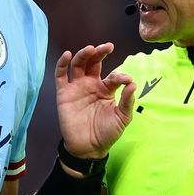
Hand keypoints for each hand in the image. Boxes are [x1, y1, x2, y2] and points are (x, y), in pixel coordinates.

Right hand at [55, 43, 135, 158]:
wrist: (88, 148)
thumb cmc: (107, 133)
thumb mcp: (122, 118)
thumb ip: (127, 101)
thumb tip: (133, 83)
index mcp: (106, 89)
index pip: (113, 76)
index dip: (119, 76)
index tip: (125, 79)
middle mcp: (91, 85)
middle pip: (94, 62)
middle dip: (100, 52)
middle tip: (107, 46)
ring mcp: (77, 88)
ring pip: (78, 65)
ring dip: (84, 55)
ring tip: (90, 49)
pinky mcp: (64, 94)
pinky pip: (61, 75)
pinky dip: (62, 64)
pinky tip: (67, 54)